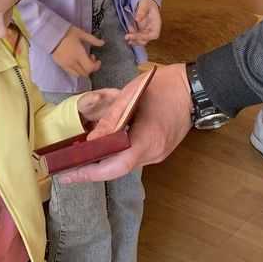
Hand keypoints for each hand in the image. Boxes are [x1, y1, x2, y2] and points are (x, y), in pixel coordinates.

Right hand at [52, 26, 103, 76]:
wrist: (51, 34)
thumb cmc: (67, 32)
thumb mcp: (81, 34)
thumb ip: (93, 40)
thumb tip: (103, 43)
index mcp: (79, 55)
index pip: (90, 68)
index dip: (96, 66)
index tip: (98, 60)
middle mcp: (72, 62)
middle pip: (85, 73)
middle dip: (90, 68)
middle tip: (90, 58)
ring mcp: (65, 65)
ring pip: (78, 74)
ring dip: (83, 70)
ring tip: (82, 60)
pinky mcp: (60, 65)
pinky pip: (70, 72)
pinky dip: (76, 70)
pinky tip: (75, 61)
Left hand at [56, 63, 192, 183]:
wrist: (195, 88)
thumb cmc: (164, 86)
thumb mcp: (132, 95)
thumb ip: (111, 118)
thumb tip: (91, 142)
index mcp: (147, 139)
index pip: (116, 166)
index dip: (90, 173)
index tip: (68, 175)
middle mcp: (154, 153)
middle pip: (119, 167)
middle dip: (92, 168)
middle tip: (66, 166)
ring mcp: (159, 154)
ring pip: (126, 163)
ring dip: (104, 160)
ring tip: (81, 155)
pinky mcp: (160, 150)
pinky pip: (134, 156)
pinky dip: (117, 153)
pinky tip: (105, 145)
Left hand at [125, 0, 161, 46]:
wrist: (146, 3)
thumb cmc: (147, 3)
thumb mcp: (145, 3)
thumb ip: (142, 11)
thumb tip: (137, 19)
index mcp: (156, 23)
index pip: (154, 34)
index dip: (145, 37)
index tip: (136, 35)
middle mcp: (153, 29)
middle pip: (147, 39)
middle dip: (137, 39)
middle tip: (127, 36)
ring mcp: (147, 30)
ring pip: (141, 40)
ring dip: (134, 39)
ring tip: (127, 35)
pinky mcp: (141, 31)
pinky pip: (137, 37)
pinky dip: (132, 36)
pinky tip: (128, 32)